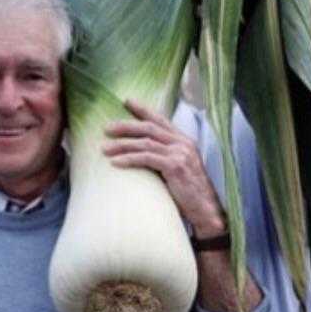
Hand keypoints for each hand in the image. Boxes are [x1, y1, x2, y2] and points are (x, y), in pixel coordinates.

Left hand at [102, 99, 225, 237]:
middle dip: (125, 126)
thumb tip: (137, 152)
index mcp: (183, 140)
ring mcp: (180, 153)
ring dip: (122, 145)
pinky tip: (115, 162)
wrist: (206, 210)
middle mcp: (182, 143)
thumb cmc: (188, 191)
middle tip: (106, 128)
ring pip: (145, 143)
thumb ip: (162, 155)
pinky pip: (147, 159)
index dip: (143, 110)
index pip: (160, 120)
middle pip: (148, 128)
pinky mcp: (175, 166)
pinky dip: (129, 159)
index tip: (126, 101)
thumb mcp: (176, 167)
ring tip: (104, 149)